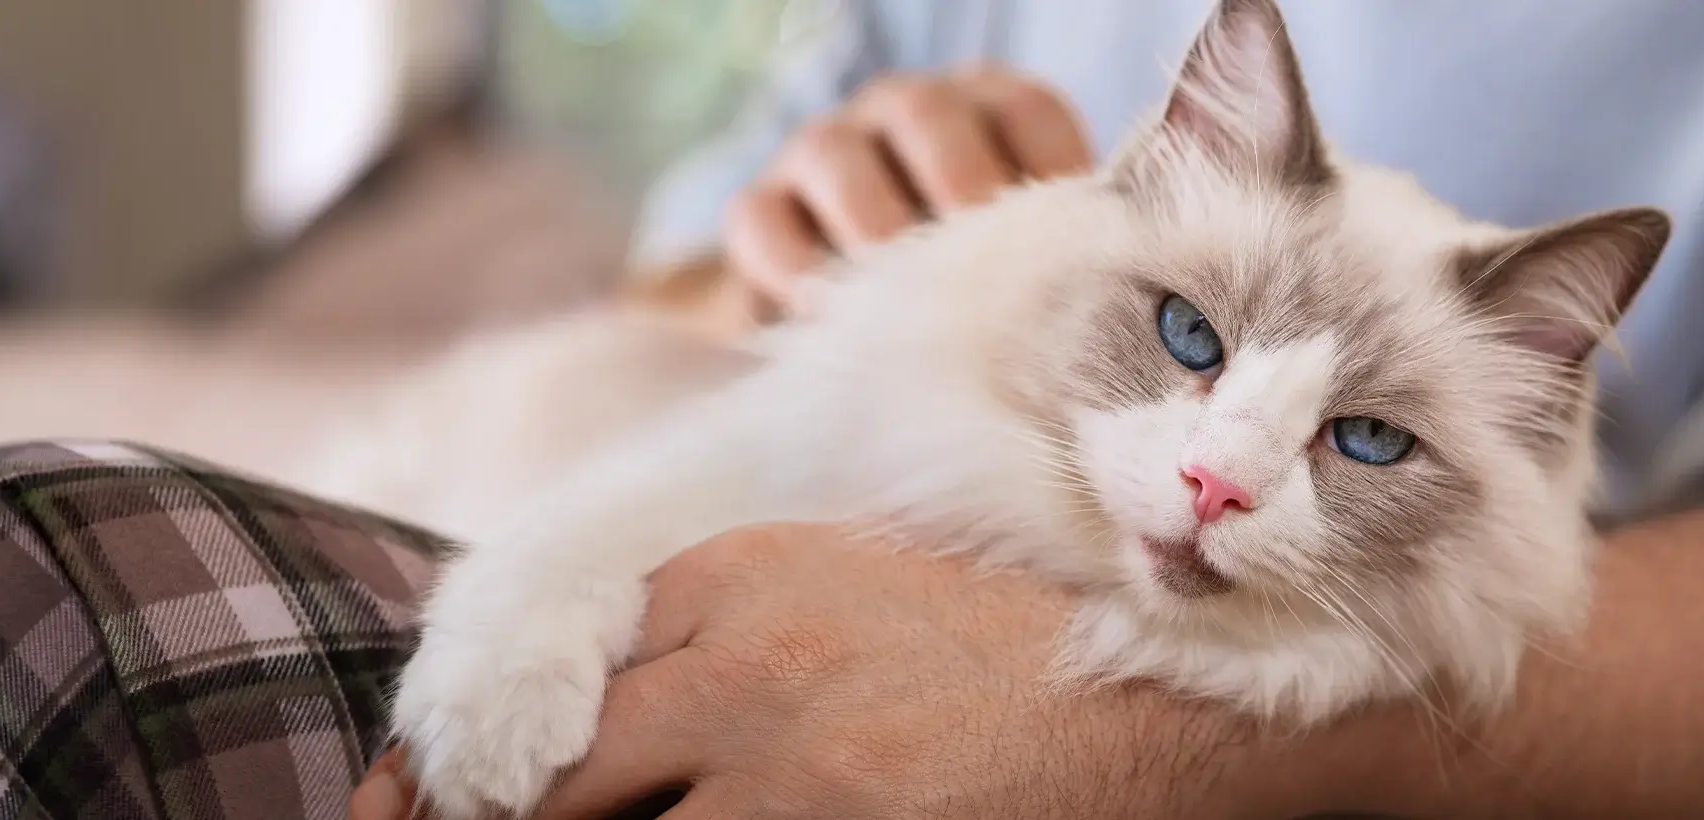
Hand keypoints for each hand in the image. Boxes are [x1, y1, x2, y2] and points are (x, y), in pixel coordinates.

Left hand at [523, 524, 1329, 819]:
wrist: (1166, 677)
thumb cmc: (1001, 626)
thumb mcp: (840, 577)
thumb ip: (719, 625)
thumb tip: (619, 709)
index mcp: (728, 577)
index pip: (571, 687)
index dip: (546, 767)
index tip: (536, 801)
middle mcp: (741, 665)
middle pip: (567, 780)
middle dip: (551, 818)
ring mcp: (795, 769)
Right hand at [724, 67, 1092, 320]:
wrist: (850, 342)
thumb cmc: (967, 308)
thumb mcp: (1023, 279)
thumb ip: (1065, 274)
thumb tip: (1144, 321)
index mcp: (989, 113)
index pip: (1026, 112)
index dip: (1048, 173)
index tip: (1068, 251)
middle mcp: (904, 112)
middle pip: (928, 114)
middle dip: (960, 188)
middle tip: (985, 269)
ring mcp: (822, 151)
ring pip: (835, 155)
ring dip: (874, 231)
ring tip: (905, 303)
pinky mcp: (757, 209)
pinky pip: (762, 221)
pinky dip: (794, 270)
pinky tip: (830, 320)